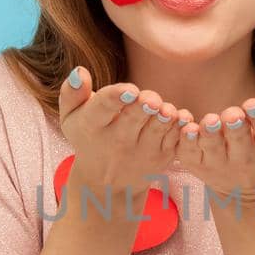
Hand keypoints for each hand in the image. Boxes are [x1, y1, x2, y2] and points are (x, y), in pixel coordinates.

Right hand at [57, 67, 194, 206]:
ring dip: (163, 118)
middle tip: (150, 99)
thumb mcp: (71, 117)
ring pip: (156, 130)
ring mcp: (142, 151)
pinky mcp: (162, 157)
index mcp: (93, 125)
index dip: (116, 98)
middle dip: (142, 108)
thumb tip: (79, 71)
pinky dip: (180, 128)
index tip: (129, 90)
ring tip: (165, 109)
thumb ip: (72, 93)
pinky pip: (174, 140)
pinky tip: (183, 117)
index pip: (103, 109)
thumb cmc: (88, 136)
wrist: (105, 182)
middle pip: (133, 119)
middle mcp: (117, 141)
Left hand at [176, 87, 254, 204]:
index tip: (254, 105)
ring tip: (210, 121)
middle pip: (238, 140)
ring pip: (212, 148)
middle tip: (231, 115)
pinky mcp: (196, 162)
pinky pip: (187, 153)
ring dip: (209, 134)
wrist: (249, 186)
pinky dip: (186, 142)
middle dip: (235, 126)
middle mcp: (244, 157)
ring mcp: (218, 162)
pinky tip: (188, 129)